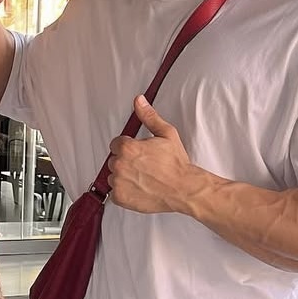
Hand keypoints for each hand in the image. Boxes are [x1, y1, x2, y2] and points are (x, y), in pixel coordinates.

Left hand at [107, 96, 197, 213]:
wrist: (183, 189)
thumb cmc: (176, 164)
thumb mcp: (166, 134)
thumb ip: (149, 116)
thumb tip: (139, 101)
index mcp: (128, 147)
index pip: (116, 144)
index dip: (129, 147)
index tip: (140, 154)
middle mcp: (120, 164)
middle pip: (114, 160)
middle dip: (126, 162)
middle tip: (144, 167)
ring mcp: (118, 182)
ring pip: (114, 176)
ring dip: (124, 177)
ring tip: (143, 179)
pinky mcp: (120, 197)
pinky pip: (115, 193)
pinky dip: (125, 192)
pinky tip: (140, 189)